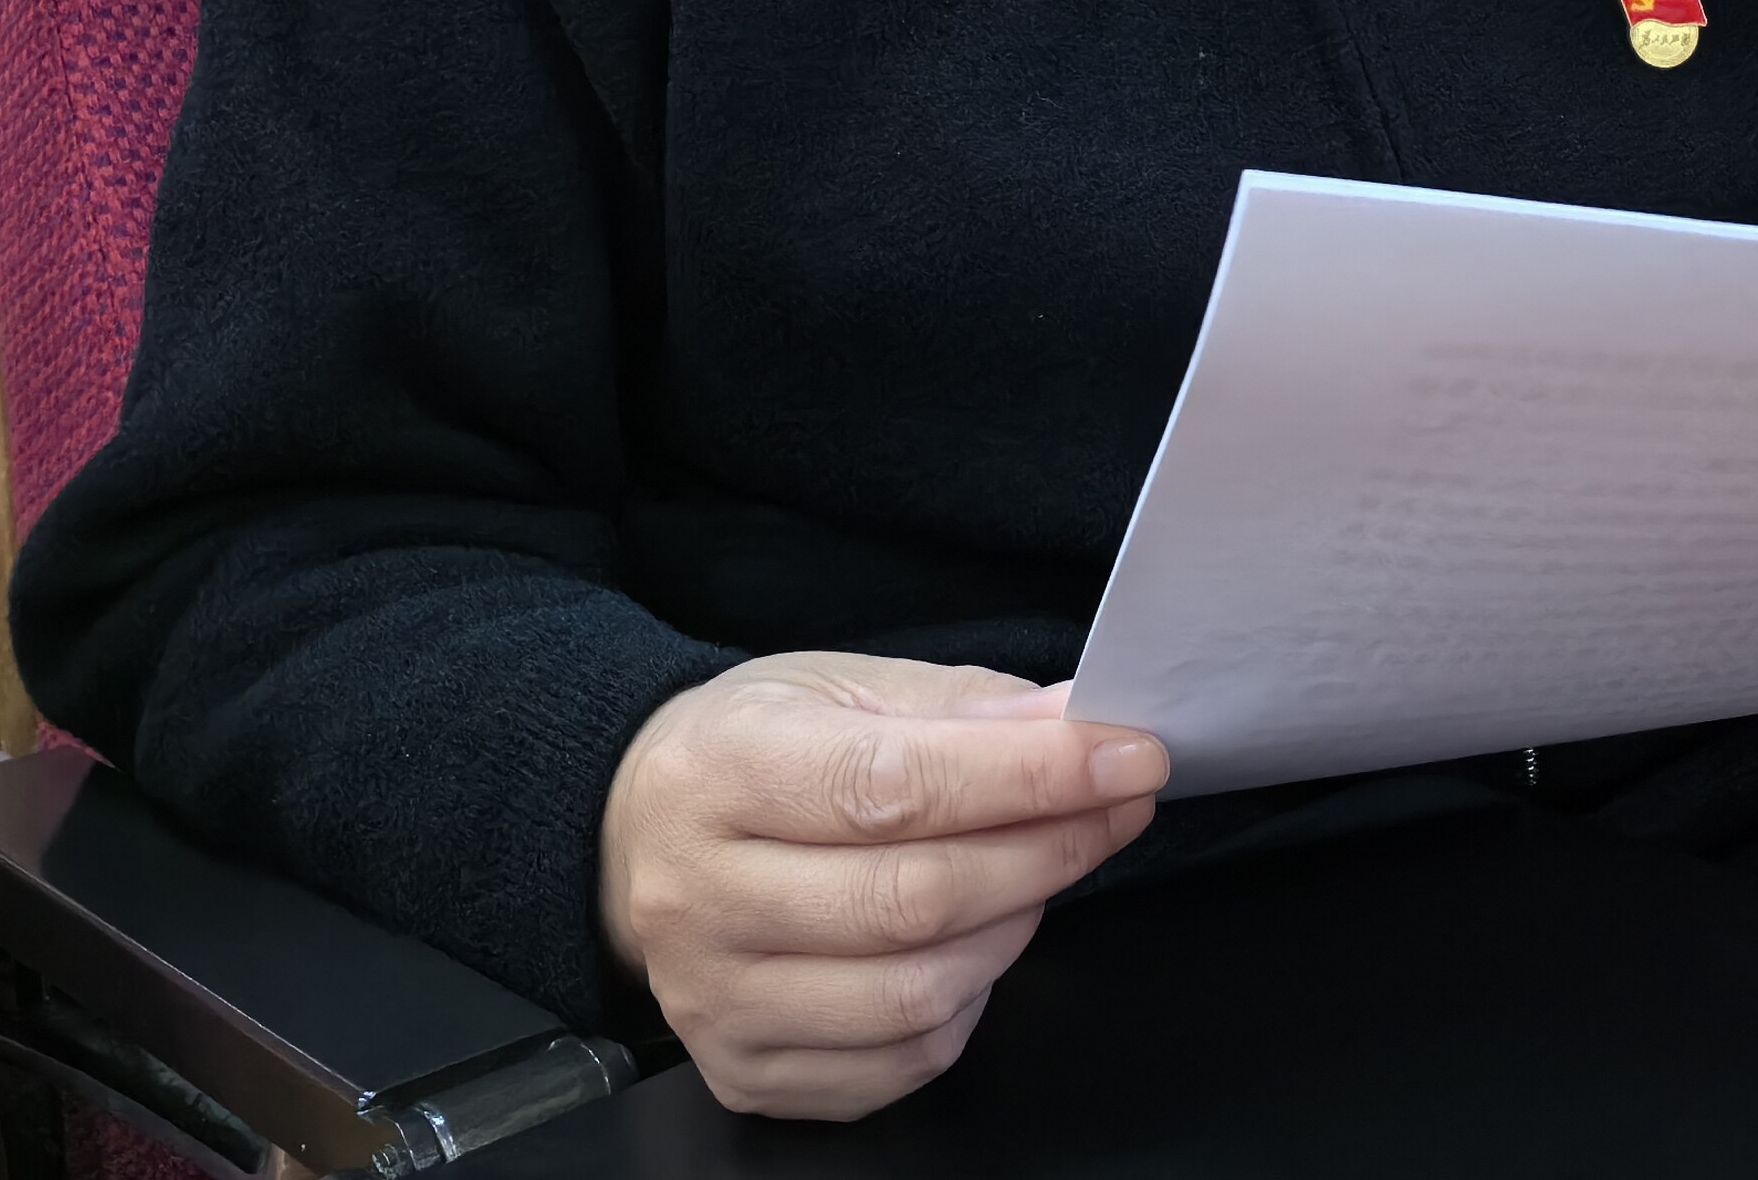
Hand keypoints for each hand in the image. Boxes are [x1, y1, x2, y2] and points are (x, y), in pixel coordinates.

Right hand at [599, 652, 1168, 1117]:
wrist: (631, 831)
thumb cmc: (751, 750)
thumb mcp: (837, 685)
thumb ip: (958, 706)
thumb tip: (1075, 725)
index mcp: (719, 773)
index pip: (895, 788)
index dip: (1029, 778)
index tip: (1126, 758)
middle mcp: (699, 897)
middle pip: (913, 900)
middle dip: (1046, 851)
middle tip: (1114, 809)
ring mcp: (716, 1001)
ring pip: (914, 995)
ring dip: (1014, 929)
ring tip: (1037, 871)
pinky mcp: (743, 1072)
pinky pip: (897, 1064)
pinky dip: (966, 1006)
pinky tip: (971, 945)